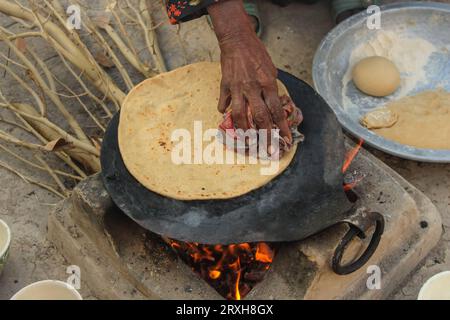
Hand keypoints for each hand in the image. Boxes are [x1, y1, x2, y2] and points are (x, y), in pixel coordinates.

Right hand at [207, 0, 291, 145]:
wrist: (237, 40)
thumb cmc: (257, 54)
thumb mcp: (271, 70)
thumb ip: (271, 89)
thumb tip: (272, 106)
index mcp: (268, 83)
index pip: (277, 110)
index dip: (282, 127)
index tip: (285, 139)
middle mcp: (254, 88)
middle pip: (261, 117)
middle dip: (266, 136)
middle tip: (268, 150)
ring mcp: (237, 88)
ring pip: (240, 115)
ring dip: (244, 131)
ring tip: (247, 141)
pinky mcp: (225, 85)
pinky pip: (224, 103)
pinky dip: (224, 110)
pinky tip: (225, 115)